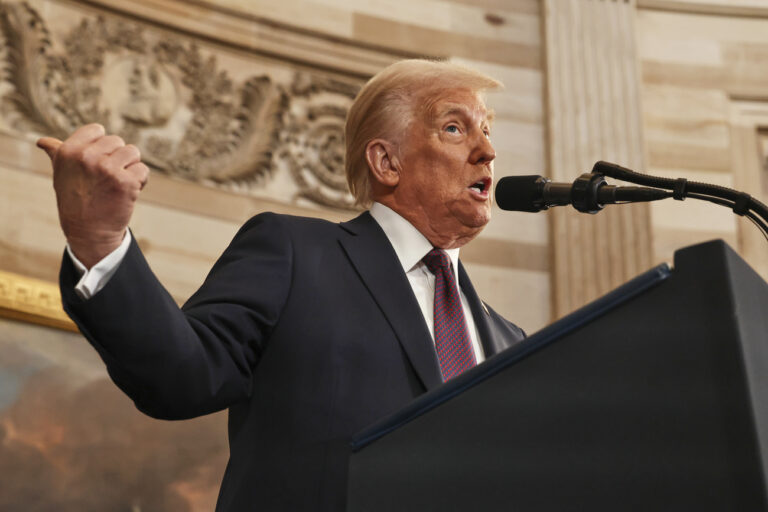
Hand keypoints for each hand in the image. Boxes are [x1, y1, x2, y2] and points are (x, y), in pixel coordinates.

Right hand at [37, 123, 149, 268]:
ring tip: (117, 184)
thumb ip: (57, 154)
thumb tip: (43, 142)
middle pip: (118, 141)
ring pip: (133, 152)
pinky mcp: (126, 182)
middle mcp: (86, 157)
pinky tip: (127, 193)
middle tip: (107, 180)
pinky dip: (140, 181)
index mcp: (68, 151)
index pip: (97, 130)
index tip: (96, 164)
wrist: (89, 232)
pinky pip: (142, 170)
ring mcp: (107, 169)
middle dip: (118, 159)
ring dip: (130, 168)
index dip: (102, 147)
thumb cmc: (75, 200)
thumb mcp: (61, 175)